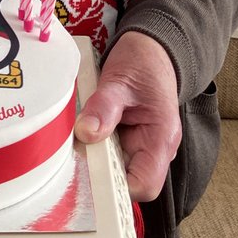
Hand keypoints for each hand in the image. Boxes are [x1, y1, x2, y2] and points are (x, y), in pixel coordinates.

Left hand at [74, 30, 180, 201]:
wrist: (151, 49)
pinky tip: (82, 135)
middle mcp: (154, 149)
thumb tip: (86, 133)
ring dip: (95, 160)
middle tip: (76, 155)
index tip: (91, 173)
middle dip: (100, 173)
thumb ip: (104, 107)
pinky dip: (94, 148)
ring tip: (78, 141)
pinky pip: (109, 155)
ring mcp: (141, 146)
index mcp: (161, 138)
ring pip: (115, 170)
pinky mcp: (126, 140)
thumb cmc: (143, 64)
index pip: (146, 185)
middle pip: (127, 182)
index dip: (118, 187)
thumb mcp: (120, 80)